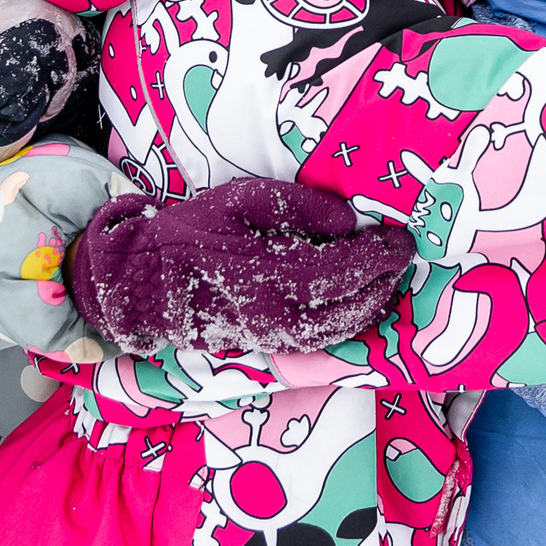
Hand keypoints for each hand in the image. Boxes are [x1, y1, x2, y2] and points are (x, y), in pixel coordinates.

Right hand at [65, 179, 417, 356]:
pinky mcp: (268, 345)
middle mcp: (274, 315)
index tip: (401, 240)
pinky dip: (349, 322)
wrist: (144, 283)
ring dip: (372, 305)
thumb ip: (297, 206)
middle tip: (401, 256)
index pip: (341, 270)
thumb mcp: (241, 199)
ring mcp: (272, 337)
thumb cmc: (193, 232)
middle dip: (384, 282)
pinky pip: (322, 339)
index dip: (378, 256)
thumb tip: (347, 220)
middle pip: (350, 307)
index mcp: (267, 273)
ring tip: (387, 278)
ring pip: (340, 330)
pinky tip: (359, 302)